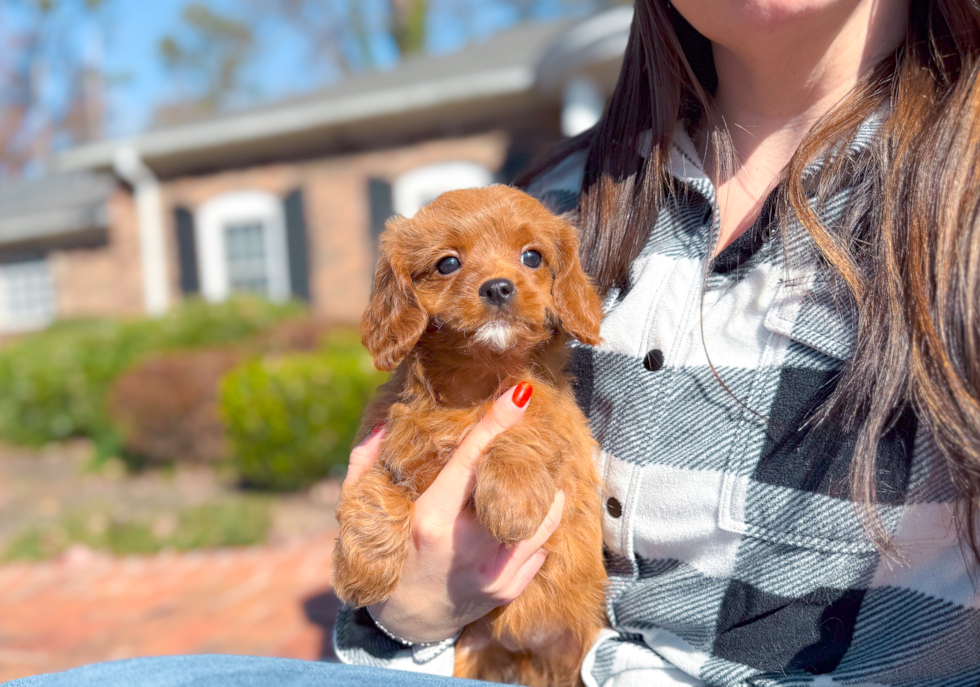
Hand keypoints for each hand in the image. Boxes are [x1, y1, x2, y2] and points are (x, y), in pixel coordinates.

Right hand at [340, 384, 564, 643]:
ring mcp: (492, 572)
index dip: (497, 423)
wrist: (405, 620)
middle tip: (535, 439)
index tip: (520, 394)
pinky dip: (539, 526)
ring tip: (538, 476)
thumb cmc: (382, 554)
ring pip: (542, 519)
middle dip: (532, 460)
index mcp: (430, 520)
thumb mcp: (359, 510)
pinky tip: (528, 515)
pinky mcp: (508, 588)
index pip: (471, 461)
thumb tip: (385, 422)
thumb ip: (365, 463)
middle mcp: (466, 547)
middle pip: (517, 489)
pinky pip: (541, 546)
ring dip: (545, 493)